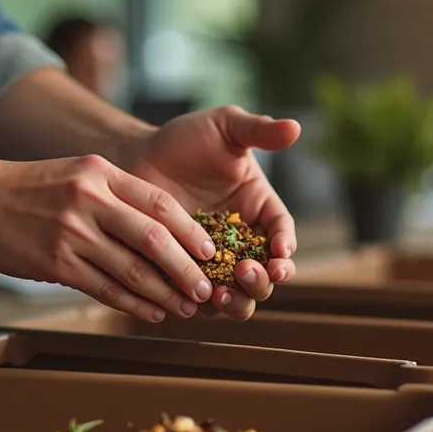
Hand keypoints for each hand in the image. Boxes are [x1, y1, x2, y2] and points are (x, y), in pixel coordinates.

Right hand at [0, 154, 216, 321]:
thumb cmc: (30, 188)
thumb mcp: (78, 173)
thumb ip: (117, 196)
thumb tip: (163, 231)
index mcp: (101, 173)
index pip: (159, 203)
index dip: (191, 231)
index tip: (211, 251)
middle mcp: (89, 200)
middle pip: (153, 238)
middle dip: (185, 268)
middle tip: (205, 287)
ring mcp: (71, 233)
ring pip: (132, 269)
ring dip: (164, 293)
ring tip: (186, 306)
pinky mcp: (55, 262)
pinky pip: (104, 288)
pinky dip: (133, 303)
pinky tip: (152, 311)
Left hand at [130, 106, 301, 318]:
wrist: (137, 156)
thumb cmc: (186, 139)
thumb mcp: (225, 126)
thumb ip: (258, 130)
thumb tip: (295, 128)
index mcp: (260, 209)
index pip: (282, 235)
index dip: (285, 248)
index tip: (280, 254)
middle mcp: (242, 241)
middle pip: (265, 276)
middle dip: (261, 280)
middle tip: (245, 271)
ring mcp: (214, 262)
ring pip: (237, 297)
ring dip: (236, 301)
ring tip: (222, 293)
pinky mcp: (185, 275)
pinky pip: (197, 299)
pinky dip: (199, 305)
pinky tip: (190, 298)